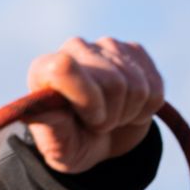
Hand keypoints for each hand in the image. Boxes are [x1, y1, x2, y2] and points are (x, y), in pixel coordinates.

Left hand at [25, 36, 164, 172]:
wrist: (98, 139)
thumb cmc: (71, 142)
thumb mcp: (56, 144)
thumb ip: (48, 124)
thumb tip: (34, 109)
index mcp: (43, 69)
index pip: (64, 69)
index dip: (86, 100)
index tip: (88, 120)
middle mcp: (73, 48)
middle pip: (112, 83)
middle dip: (110, 115)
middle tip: (97, 124)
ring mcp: (106, 45)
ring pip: (136, 86)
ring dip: (128, 113)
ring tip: (112, 116)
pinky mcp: (134, 51)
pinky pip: (155, 86)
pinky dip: (146, 108)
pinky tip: (128, 107)